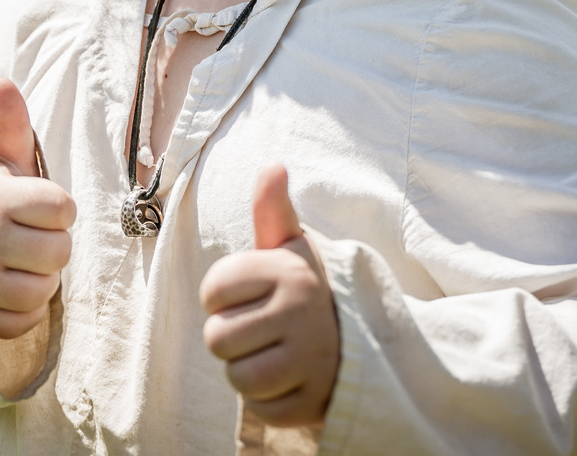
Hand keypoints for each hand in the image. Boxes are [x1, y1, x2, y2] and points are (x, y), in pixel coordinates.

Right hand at [0, 78, 74, 343]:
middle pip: (60, 253)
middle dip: (52, 246)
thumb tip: (4, 81)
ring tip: (19, 263)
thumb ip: (9, 122)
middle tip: (28, 237)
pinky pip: (24, 321)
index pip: (64, 209)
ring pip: (44, 291)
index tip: (39, 206)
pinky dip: (24, 311)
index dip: (58, 208)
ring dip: (39, 280)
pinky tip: (10, 288)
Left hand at [200, 166, 339, 427]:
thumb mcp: (293, 248)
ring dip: (248, 371)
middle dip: (233, 337)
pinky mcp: (313, 404)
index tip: (252, 294)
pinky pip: (259, 409)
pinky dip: (268, 400)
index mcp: (291, 271)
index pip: (212, 289)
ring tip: (275, 354)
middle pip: (217, 338)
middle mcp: (302, 313)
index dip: (222, 295)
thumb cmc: (309, 290)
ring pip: (237, 378)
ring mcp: (311, 361)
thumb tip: (274, 166)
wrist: (363, 340)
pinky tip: (289, 380)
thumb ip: (273, 211)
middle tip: (264, 329)